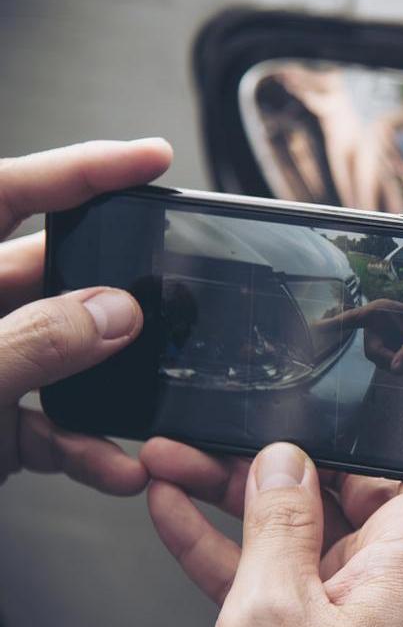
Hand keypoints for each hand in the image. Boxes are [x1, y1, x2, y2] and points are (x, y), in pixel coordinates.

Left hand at [0, 139, 171, 493]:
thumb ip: (28, 342)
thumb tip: (112, 313)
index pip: (7, 193)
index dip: (82, 168)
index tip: (150, 159)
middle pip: (50, 276)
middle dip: (115, 293)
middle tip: (162, 300)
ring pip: (63, 357)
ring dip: (108, 387)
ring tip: (143, 401)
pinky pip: (52, 426)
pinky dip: (87, 449)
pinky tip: (112, 467)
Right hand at [142, 439, 402, 626]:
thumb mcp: (278, 613)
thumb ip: (280, 527)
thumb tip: (285, 464)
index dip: (389, 433)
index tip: (338, 406)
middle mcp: (397, 577)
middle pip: (348, 491)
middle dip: (276, 461)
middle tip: (215, 438)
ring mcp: (357, 606)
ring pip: (300, 530)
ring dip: (235, 499)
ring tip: (176, 463)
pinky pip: (277, 574)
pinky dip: (229, 548)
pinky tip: (179, 516)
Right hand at [318, 300, 402, 374]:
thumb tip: (396, 367)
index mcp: (379, 311)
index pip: (351, 319)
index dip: (332, 324)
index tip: (313, 327)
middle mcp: (374, 326)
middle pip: (373, 353)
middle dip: (393, 359)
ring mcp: (377, 341)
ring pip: (382, 362)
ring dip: (402, 362)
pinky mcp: (382, 352)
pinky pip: (389, 366)